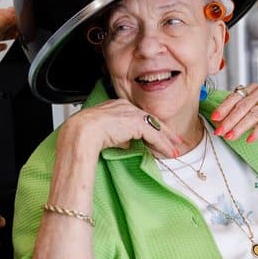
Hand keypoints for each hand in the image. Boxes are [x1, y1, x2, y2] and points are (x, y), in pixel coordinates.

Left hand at [0, 6, 17, 66]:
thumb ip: (7, 19)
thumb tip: (15, 14)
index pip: (6, 14)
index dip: (15, 16)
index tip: (23, 18)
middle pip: (4, 25)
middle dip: (14, 25)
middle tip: (22, 26)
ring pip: (1, 35)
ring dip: (10, 34)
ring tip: (17, 35)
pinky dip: (1, 46)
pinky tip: (4, 46)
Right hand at [60, 98, 183, 159]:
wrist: (82, 132)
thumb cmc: (85, 133)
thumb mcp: (105, 133)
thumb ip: (118, 136)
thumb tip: (126, 142)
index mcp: (117, 106)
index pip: (139, 116)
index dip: (150, 126)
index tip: (158, 134)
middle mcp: (126, 107)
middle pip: (150, 119)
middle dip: (164, 131)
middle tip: (175, 140)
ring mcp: (132, 113)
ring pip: (155, 127)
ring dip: (167, 140)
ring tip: (175, 150)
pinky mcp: (137, 123)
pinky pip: (154, 135)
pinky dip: (163, 145)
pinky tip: (169, 152)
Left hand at [210, 83, 257, 147]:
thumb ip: (243, 113)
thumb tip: (222, 123)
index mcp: (253, 88)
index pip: (234, 97)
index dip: (223, 108)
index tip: (213, 119)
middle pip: (241, 106)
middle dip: (228, 120)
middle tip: (219, 131)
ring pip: (253, 113)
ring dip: (240, 127)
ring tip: (230, 137)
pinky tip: (250, 139)